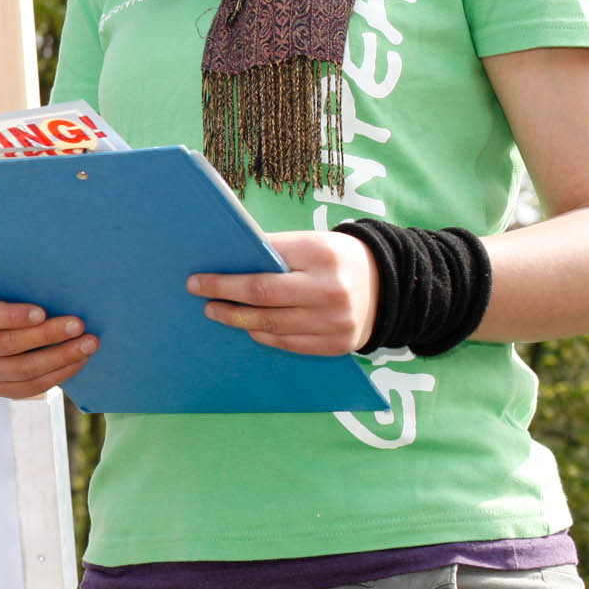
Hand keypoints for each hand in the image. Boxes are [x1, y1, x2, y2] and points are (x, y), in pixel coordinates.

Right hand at [0, 295, 96, 397]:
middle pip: (8, 344)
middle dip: (47, 335)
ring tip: (88, 344)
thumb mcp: (12, 291)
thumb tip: (60, 290)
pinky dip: (59, 373)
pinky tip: (79, 360)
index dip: (12, 316)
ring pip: (23, 368)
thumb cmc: (15, 302)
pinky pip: (32, 386)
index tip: (42, 312)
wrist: (11, 328)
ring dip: (60, 356)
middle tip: (78, 325)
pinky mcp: (1, 388)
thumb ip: (25, 290)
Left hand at [187, 230, 378, 353]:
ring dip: (239, 321)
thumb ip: (273, 252)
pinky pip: (289, 343)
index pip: (261, 271)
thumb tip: (225, 262)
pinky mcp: (339, 345)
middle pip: (263, 301)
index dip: (224, 279)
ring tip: (218, 313)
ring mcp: (336, 322)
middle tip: (202, 300)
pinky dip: (264, 335)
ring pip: (273, 326)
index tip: (196, 280)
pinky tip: (249, 327)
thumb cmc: (337, 258)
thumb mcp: (310, 243)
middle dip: (225, 301)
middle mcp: (330, 291)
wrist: (392, 284)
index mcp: (320, 256)